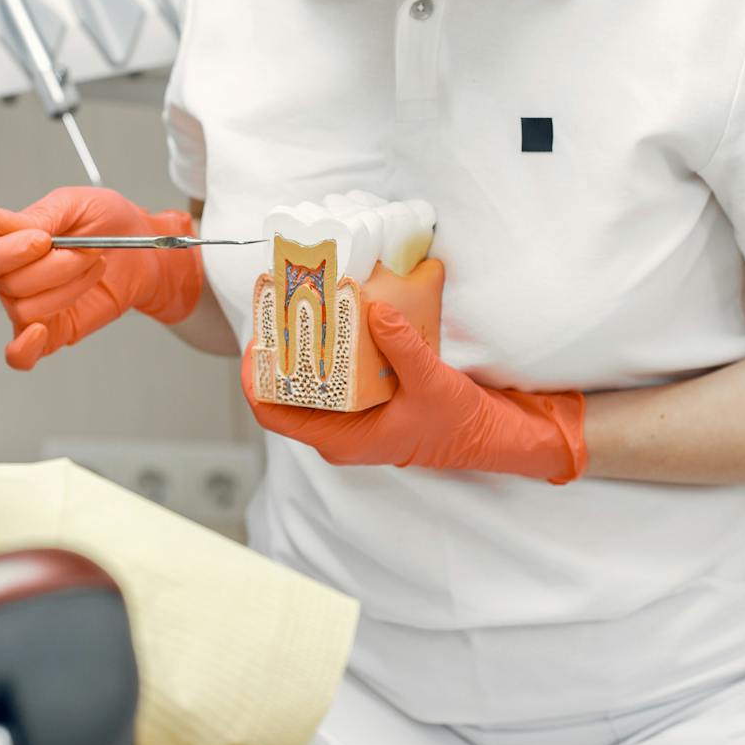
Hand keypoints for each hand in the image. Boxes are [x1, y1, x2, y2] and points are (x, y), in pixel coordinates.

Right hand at [0, 186, 202, 369]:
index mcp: (7, 242)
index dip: (6, 252)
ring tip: (93, 267)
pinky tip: (40, 332)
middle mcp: (11, 277)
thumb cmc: (108, 222)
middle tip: (85, 251)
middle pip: (8, 286)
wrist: (143, 249)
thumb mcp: (75, 204)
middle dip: (54, 267)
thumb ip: (35, 215)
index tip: (44, 240)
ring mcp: (30, 307)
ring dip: (69, 287)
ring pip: (27, 310)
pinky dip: (24, 348)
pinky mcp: (51, 332)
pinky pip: (19, 355)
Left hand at [242, 302, 587, 481]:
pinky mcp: (363, 400)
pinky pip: (330, 374)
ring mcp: (348, 416)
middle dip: (275, 350)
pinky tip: (330, 317)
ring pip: (305, 381)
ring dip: (298, 345)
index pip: (272, 413)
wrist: (490, 436)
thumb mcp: (432, 384)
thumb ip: (402, 348)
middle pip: (283, 391)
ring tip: (296, 305)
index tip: (255, 340)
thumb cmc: (458, 424)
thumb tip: (374, 310)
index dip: (254, 377)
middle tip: (276, 309)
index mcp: (340, 439)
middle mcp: (337, 429)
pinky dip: (325, 347)